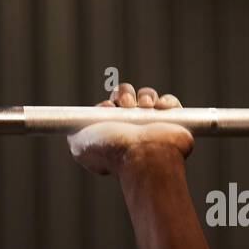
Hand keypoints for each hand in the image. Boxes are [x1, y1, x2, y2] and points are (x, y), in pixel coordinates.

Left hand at [67, 83, 192, 175]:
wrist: (143, 155)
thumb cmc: (112, 151)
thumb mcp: (79, 145)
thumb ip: (74, 136)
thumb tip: (75, 130)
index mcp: (111, 131)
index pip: (109, 106)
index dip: (108, 103)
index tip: (107, 108)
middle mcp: (131, 128)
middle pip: (127, 96)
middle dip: (125, 94)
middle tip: (126, 105)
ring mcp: (152, 125)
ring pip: (147, 96)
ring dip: (145, 96)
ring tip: (144, 108)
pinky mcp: (173, 122)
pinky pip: (169, 102)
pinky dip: (166, 102)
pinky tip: (160, 109)